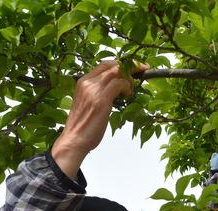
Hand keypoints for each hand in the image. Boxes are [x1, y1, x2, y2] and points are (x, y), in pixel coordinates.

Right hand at [52, 60, 148, 177]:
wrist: (74, 139)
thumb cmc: (82, 126)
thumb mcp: (89, 103)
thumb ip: (98, 93)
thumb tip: (115, 90)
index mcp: (83, 82)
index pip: (104, 64)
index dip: (121, 64)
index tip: (134, 67)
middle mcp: (87, 82)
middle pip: (113, 64)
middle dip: (131, 66)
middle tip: (143, 70)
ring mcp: (94, 89)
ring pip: (118, 71)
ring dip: (130, 79)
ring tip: (131, 91)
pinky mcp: (102, 99)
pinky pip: (120, 84)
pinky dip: (128, 88)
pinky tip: (128, 96)